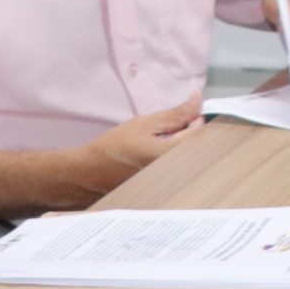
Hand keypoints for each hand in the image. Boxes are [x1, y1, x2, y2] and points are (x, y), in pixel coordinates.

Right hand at [81, 95, 203, 191]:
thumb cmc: (115, 147)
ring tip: (160, 142)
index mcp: (173, 155)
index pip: (200, 132)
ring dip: (181, 146)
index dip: (194, 119)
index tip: (181, 115)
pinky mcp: (163, 188)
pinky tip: (156, 155)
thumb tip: (198, 99)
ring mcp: (171, 183)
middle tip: (169, 129)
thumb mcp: (144, 125)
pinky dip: (173, 158)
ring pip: (188, 158)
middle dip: (189, 134)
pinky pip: (178, 169)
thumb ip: (175, 114)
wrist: (89, 173)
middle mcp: (176, 172)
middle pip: (197, 148)